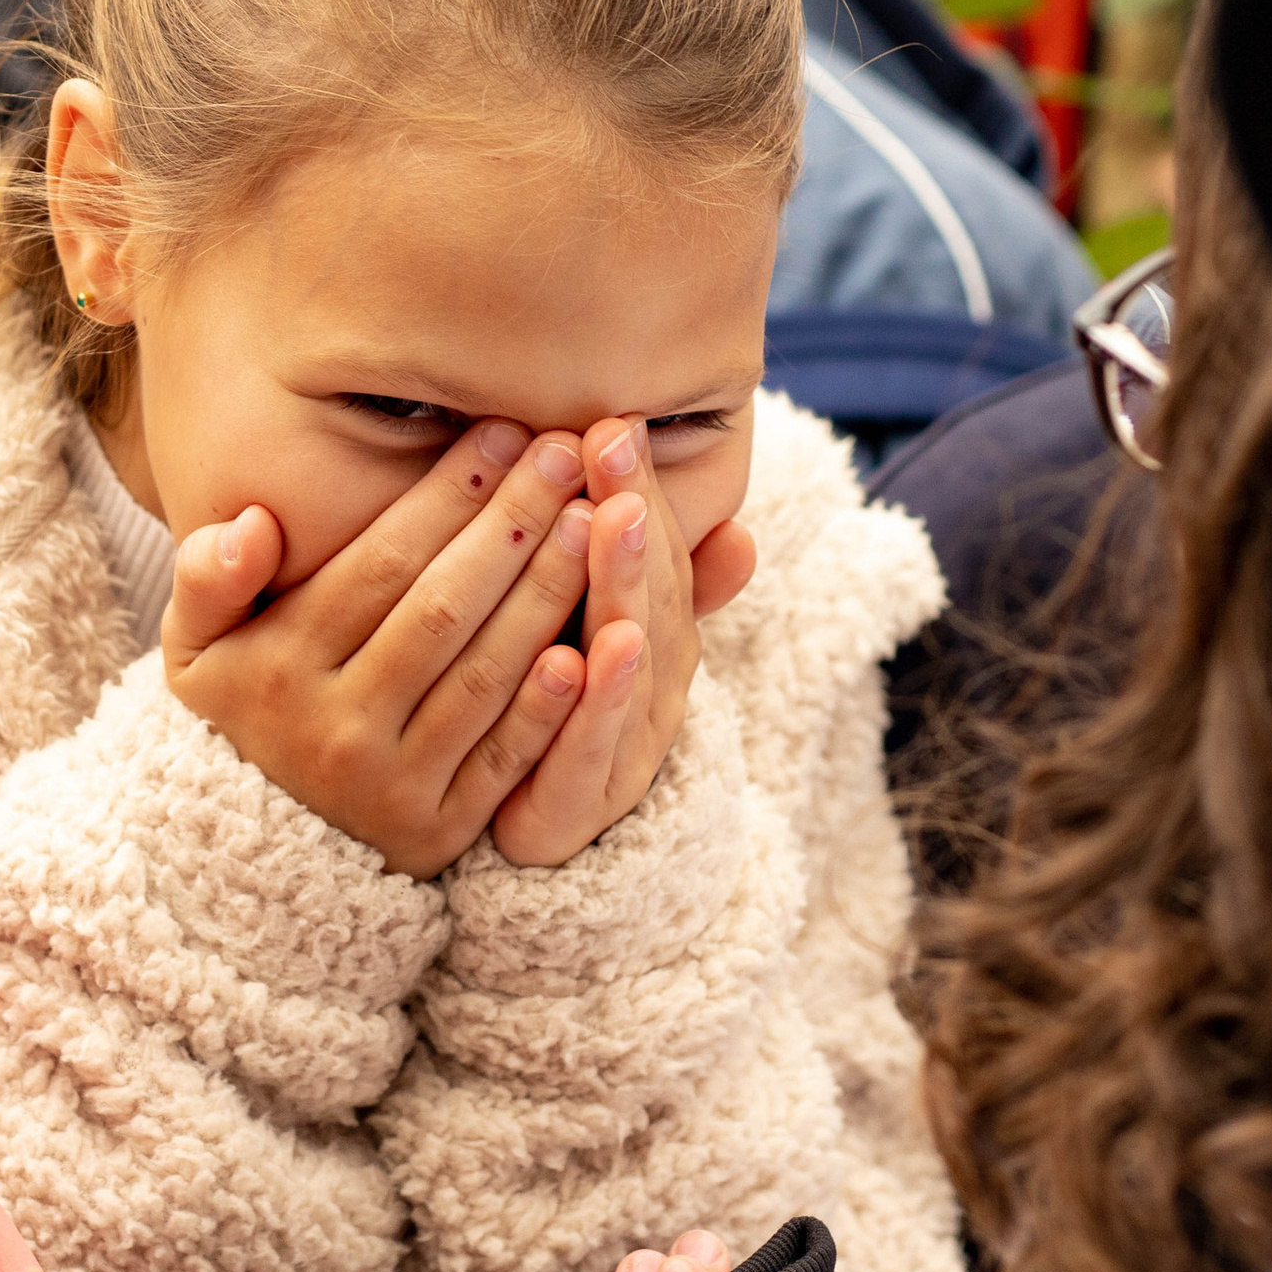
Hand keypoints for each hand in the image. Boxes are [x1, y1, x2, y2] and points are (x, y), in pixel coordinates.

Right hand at [163, 420, 603, 878]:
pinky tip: (594, 645)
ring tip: (596, 520)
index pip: (380, 564)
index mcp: (279, 666)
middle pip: (442, 608)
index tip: (503, 434)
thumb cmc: (242, 717)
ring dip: (547, 593)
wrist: (250, 858)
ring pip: (483, 675)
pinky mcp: (440, 832)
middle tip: (565, 454)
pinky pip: (505, 760)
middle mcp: (335, 726)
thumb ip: (206, 580)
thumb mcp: (196, 650)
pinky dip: (548, 705)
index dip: (448, 495)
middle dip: (512, 524)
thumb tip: (250, 523)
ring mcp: (391, 784)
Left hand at [489, 418, 754, 870]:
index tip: (610, 418)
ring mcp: (623, 747)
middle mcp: (652, 687)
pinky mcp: (579, 806)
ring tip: (613, 518)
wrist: (534, 852)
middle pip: (647, 590)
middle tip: (611, 441)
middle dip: (631, 512)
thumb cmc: (561, 723)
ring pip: (630, 655)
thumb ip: (638, 581)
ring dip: (621, 584)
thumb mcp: (599, 641)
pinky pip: (591, 747)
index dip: (635, 485)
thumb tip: (737, 530)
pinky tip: (592, 651)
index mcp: (653, 638)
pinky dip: (598, 698)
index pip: (650, 551)